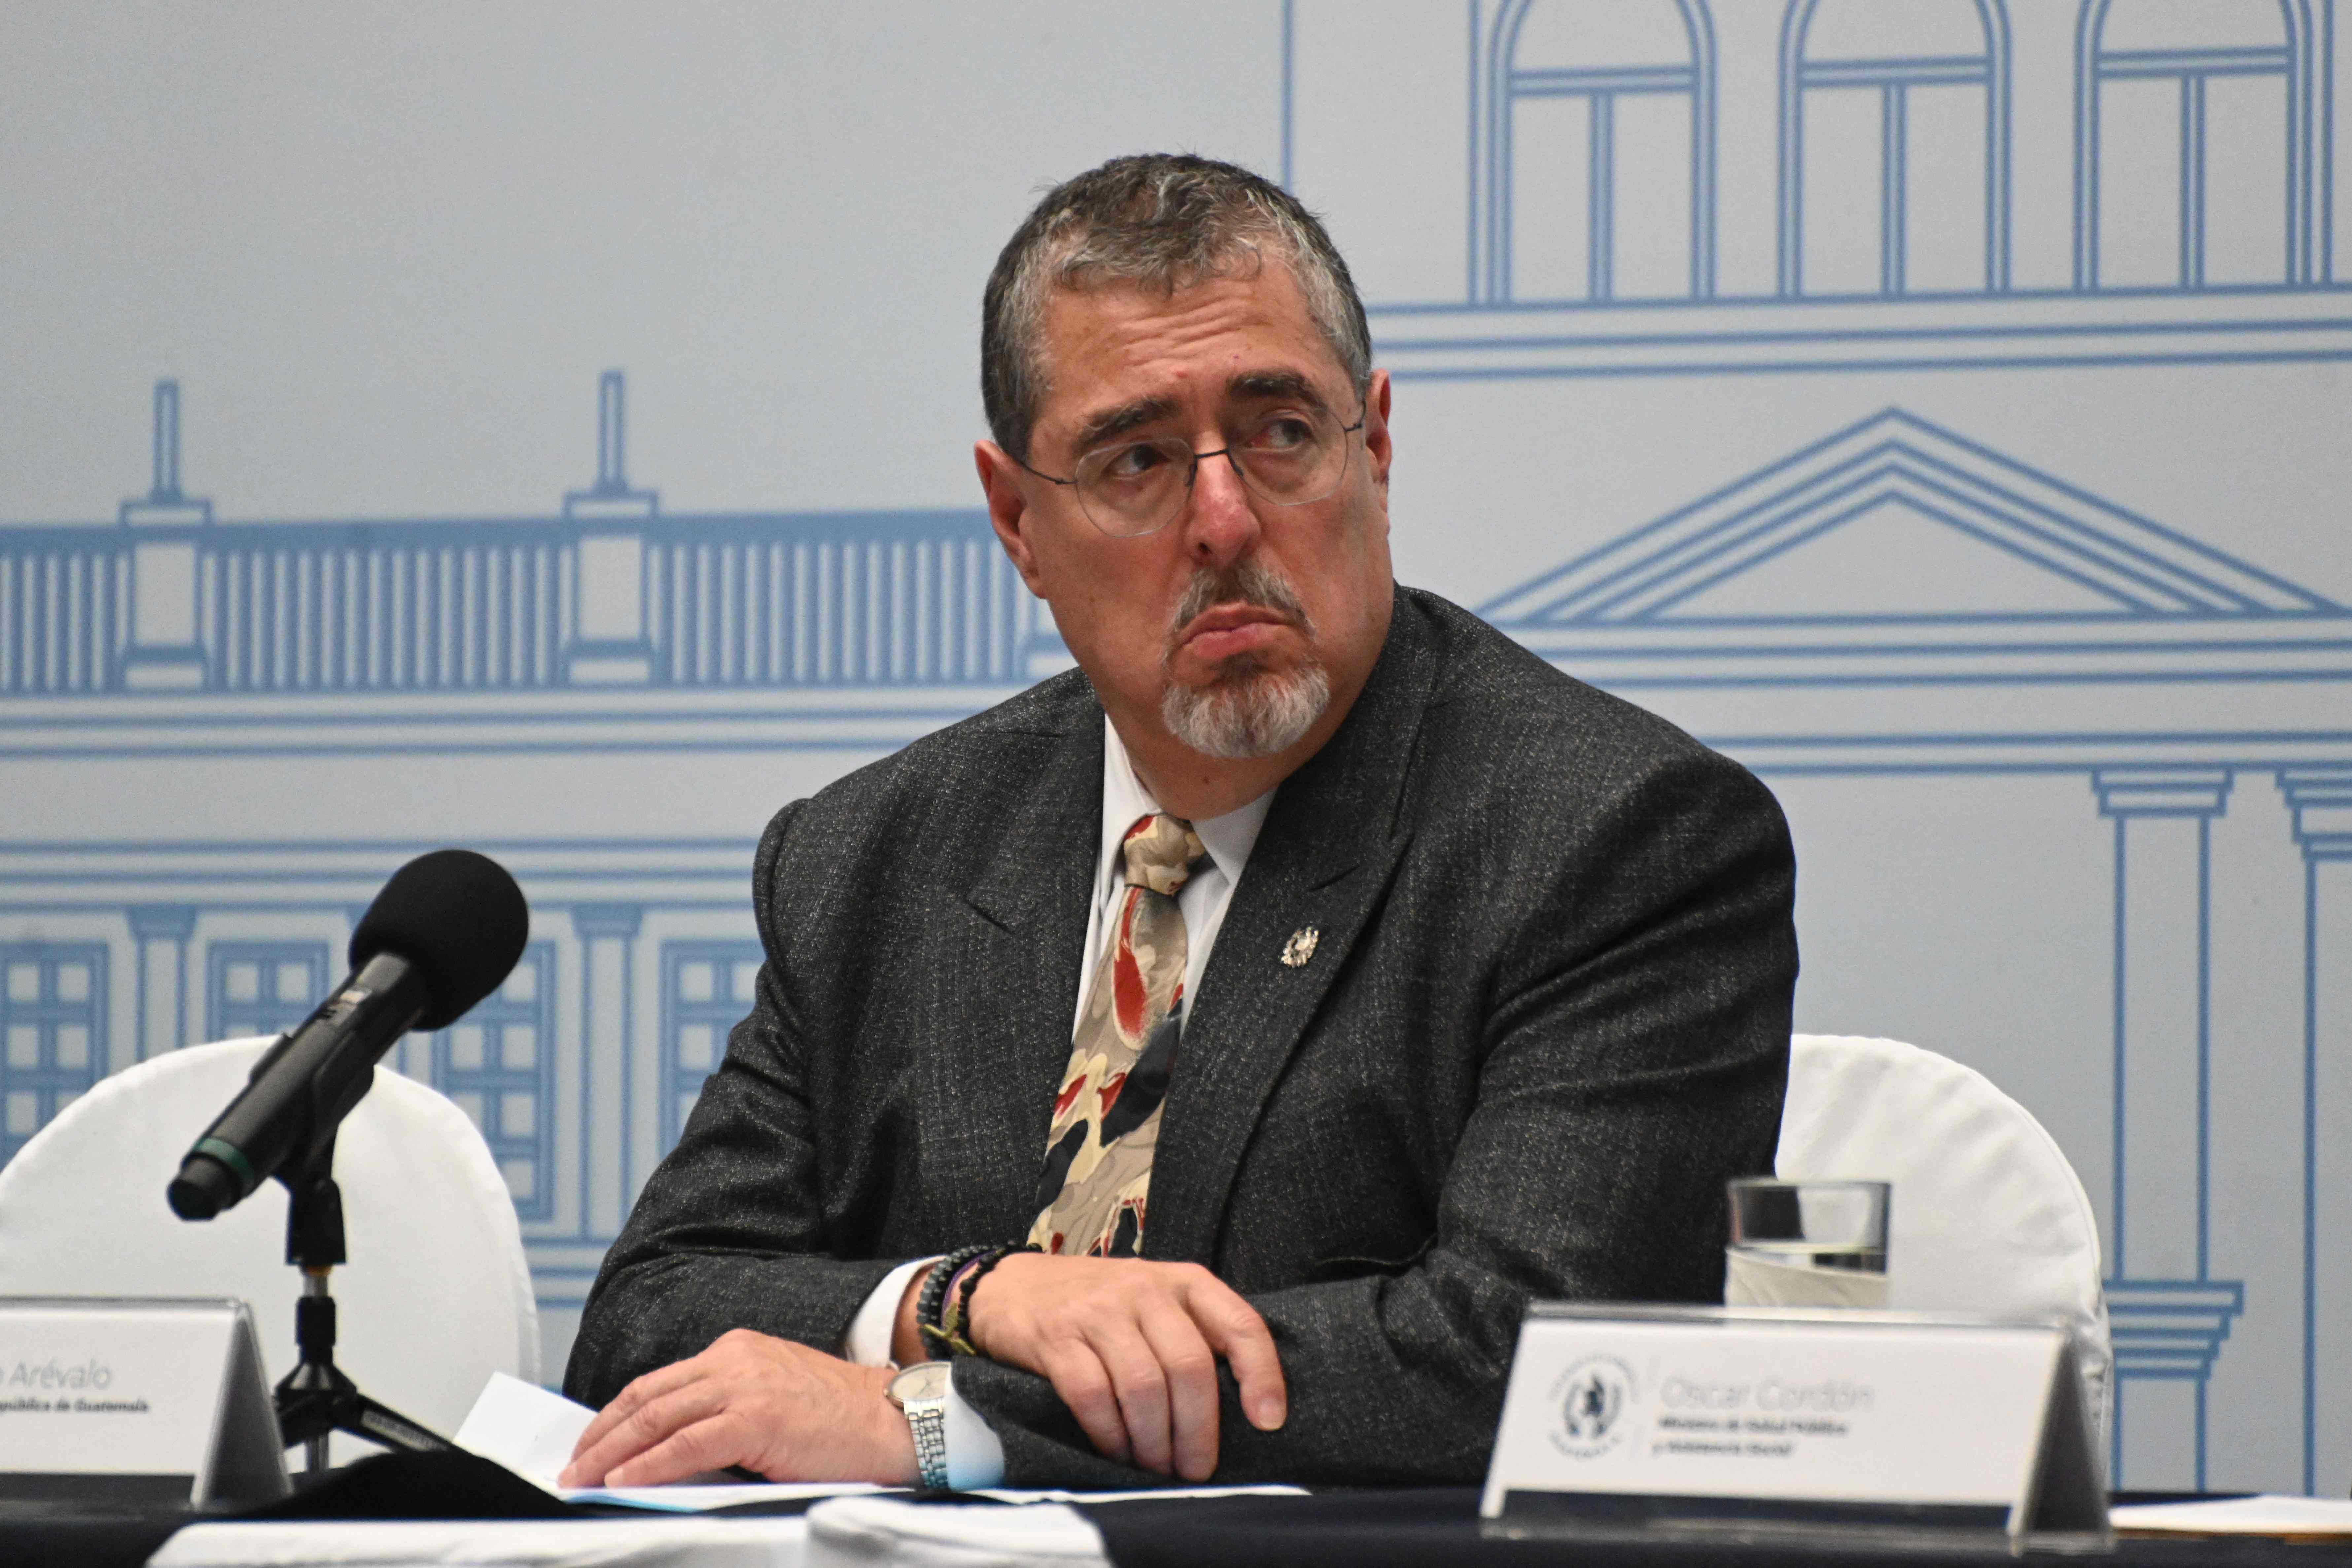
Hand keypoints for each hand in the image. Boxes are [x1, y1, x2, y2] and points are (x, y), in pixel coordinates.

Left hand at [559, 1329, 917, 1487]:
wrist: (893, 1420)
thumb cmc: (840, 1421)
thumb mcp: (773, 1399)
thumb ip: (725, 1411)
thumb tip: (670, 1450)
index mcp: (737, 1350)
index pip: (659, 1383)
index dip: (616, 1415)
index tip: (591, 1443)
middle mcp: (734, 1358)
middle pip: (647, 1396)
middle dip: (601, 1434)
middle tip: (571, 1465)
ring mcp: (744, 1385)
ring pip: (657, 1417)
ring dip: (611, 1451)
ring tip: (582, 1477)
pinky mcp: (756, 1418)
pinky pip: (686, 1443)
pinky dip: (648, 1463)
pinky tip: (622, 1480)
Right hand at [966, 1253, 1285, 1481]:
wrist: (1013, 1287)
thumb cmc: (1099, 1304)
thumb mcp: (1156, 1302)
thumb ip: (1195, 1335)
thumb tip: (1243, 1407)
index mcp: (1183, 1282)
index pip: (1240, 1324)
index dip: (1262, 1375)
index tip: (1269, 1422)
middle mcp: (1144, 1289)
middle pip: (1190, 1367)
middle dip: (1198, 1430)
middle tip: (1194, 1469)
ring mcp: (1098, 1311)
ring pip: (1144, 1386)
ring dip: (1154, 1441)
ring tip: (1156, 1467)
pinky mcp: (1057, 1337)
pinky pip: (1093, 1396)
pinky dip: (1110, 1435)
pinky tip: (1117, 1452)